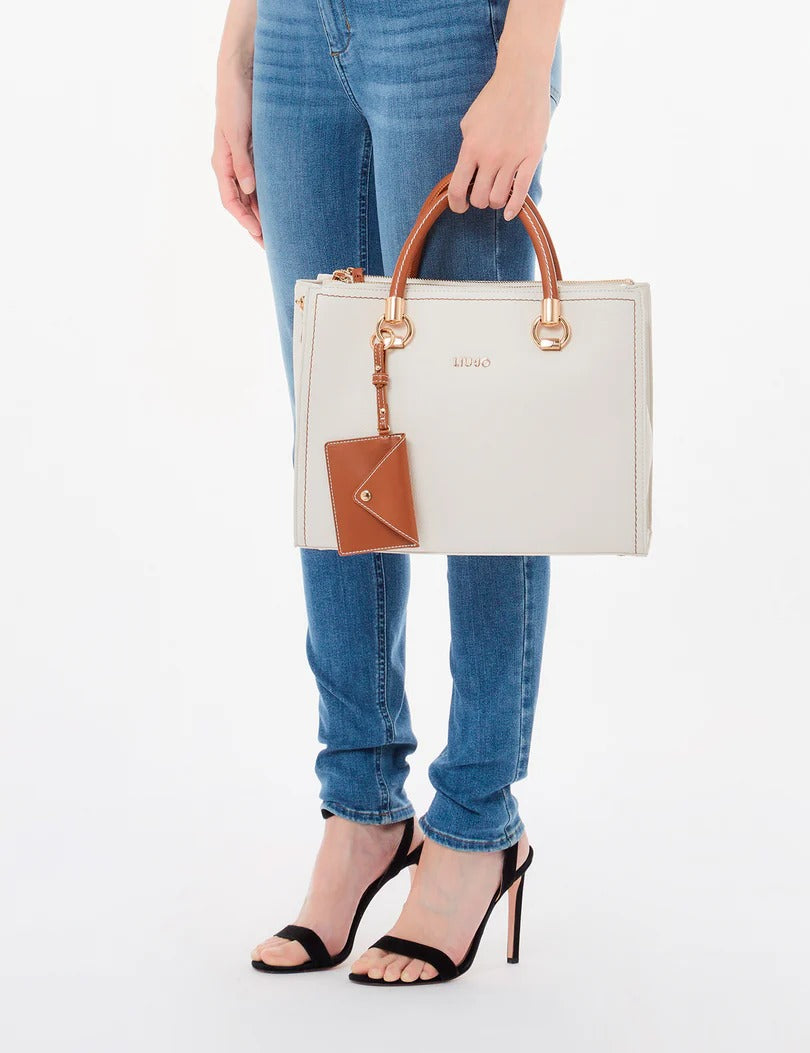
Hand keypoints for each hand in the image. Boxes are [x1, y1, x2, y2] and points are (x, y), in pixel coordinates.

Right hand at [212, 54, 262, 245]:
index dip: (245, 220)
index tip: (259, 235)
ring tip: (280, 232)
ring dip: (265, 213)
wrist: (244, 70)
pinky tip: (283, 206)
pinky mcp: (258, 151)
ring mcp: (246, 159)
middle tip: (273, 245)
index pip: (231, 201)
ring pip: (254, 194)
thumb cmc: (236, 97)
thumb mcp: (236, 130)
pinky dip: (271, 195)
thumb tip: (249, 189)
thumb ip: (242, 160)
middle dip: (256, 224)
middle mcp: (233, 165)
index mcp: (223, 162)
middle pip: (244, 203)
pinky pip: (264, 180)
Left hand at [448, 61, 551, 220]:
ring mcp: (512, 158)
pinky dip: (513, 207)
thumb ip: (466, 149)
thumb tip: (466, 174)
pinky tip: (509, 213)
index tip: (460, 207)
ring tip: (496, 194)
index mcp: (471, 148)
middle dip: (479, 201)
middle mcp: (491, 157)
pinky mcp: (531, 157)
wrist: (522, 80)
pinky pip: (521, 192)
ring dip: (495, 202)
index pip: (458, 189)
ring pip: (499, 199)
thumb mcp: (469, 123)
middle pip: (480, 199)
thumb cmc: (493, 99)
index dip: (456, 204)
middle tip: (482, 193)